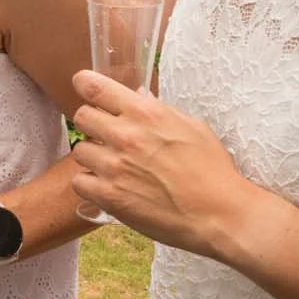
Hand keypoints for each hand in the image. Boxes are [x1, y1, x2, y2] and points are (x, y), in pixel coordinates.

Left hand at [68, 70, 267, 261]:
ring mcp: (114, 167)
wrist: (219, 213)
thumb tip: (137, 96)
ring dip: (93, 156)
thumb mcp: (192, 126)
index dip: (84, 85)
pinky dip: (90, 184)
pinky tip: (109, 186)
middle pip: (82, 117)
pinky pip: (80, 182)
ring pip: (80, 150)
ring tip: (113, 166)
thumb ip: (158, 110)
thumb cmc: (212, 169)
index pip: (94, 87)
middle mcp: (125, 136)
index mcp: (146, 113)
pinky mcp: (110, 196)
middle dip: (92, 123)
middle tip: (107, 135)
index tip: (84, 88)